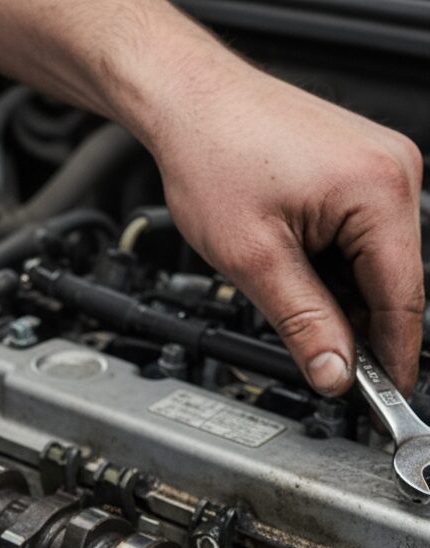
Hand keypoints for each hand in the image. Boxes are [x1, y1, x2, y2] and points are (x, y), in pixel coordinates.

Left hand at [151, 67, 423, 395]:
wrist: (189, 105)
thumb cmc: (213, 158)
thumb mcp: (253, 259)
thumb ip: (301, 321)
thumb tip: (334, 371)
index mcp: (380, 191)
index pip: (404, 298)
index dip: (392, 357)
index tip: (382, 397)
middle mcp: (395, 172)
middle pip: (394, 281)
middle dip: (360, 327)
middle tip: (324, 364)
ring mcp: (380, 166)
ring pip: (375, 262)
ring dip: (341, 295)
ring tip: (288, 296)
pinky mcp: (359, 168)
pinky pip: (361, 236)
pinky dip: (334, 267)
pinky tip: (298, 272)